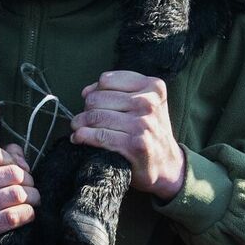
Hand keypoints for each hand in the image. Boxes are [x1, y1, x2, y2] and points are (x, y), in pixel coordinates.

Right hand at [0, 143, 39, 244]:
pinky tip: (27, 214)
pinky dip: (27, 213)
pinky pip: (13, 216)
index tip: (18, 170)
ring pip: (16, 193)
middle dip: (27, 179)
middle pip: (10, 173)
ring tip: (31, 200)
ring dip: (32, 197)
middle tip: (29, 188)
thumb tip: (18, 153)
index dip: (13, 161)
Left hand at [72, 71, 186, 198]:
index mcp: (153, 87)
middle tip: (85, 118)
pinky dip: (83, 137)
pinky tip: (79, 138)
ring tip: (78, 127)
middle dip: (87, 109)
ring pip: (96, 116)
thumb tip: (87, 92)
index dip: (95, 91)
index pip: (107, 80)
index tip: (93, 102)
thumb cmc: (151, 131)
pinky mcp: (135, 145)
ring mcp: (143, 124)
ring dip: (80, 123)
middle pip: (98, 98)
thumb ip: (119, 92)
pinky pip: (100, 136)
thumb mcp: (146, 104)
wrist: (167, 164)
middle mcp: (149, 103)